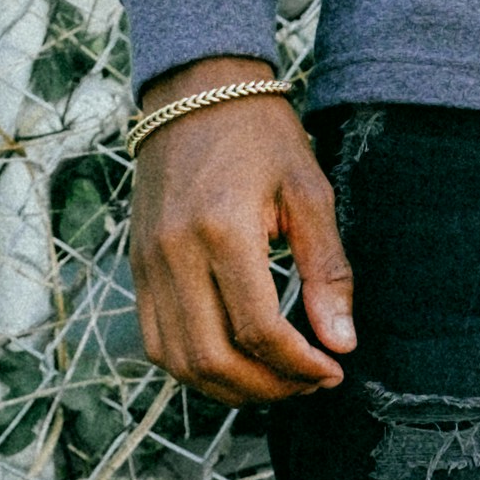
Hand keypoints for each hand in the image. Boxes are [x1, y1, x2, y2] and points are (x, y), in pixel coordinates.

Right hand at [131, 83, 354, 404]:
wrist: (195, 91)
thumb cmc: (261, 135)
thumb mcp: (309, 192)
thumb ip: (326, 271)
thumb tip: (342, 342)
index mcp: (222, 232)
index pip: (258, 330)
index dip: (300, 365)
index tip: (333, 370)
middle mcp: (174, 254)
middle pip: (213, 359)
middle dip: (268, 388)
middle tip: (309, 384)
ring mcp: (147, 263)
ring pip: (178, 362)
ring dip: (229, 388)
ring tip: (276, 382)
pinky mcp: (137, 266)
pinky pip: (156, 341)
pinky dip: (194, 367)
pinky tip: (235, 363)